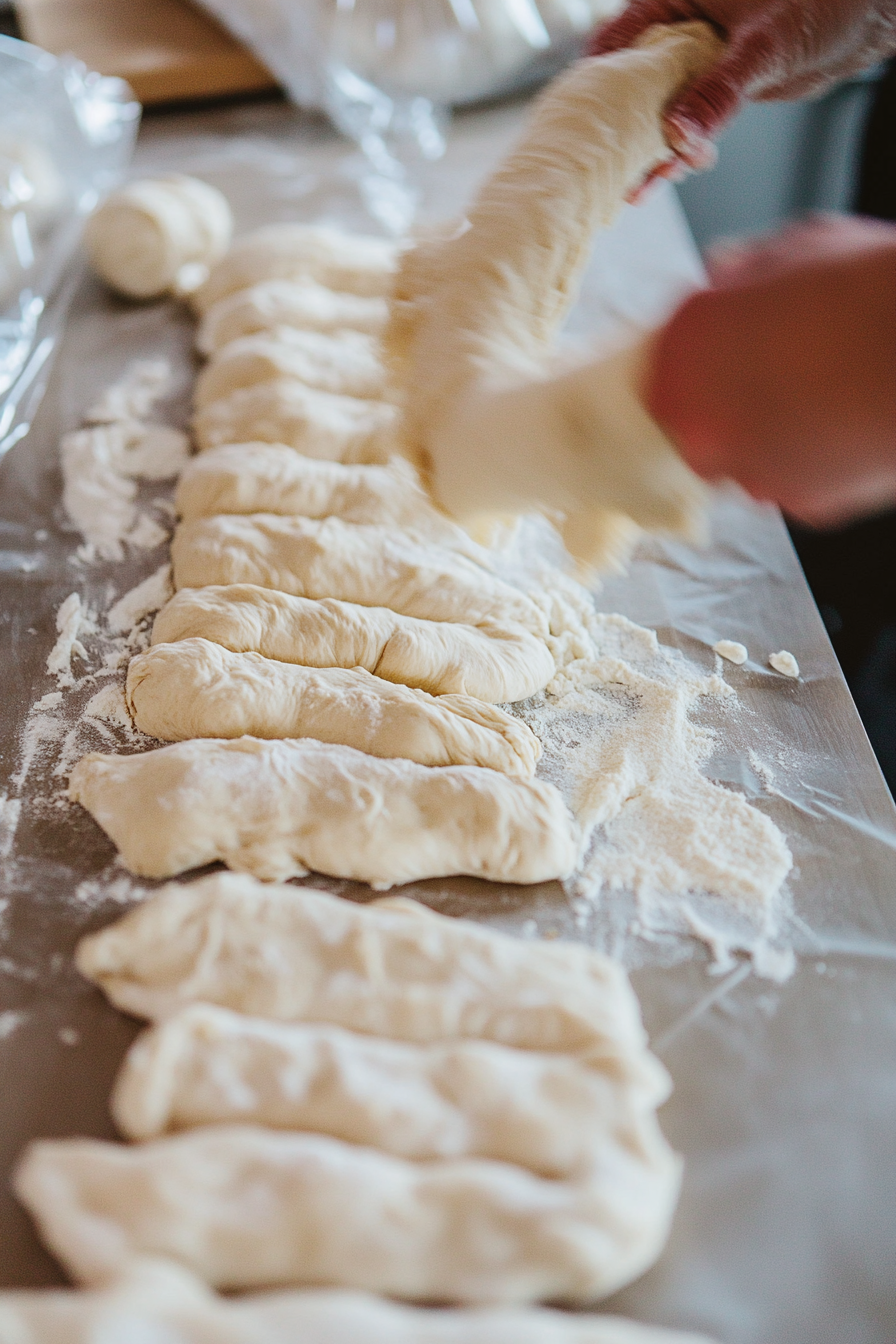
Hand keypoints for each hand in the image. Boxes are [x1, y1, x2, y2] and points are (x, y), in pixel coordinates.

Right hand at [590, 0, 895, 172]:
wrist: (862, 20)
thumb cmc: (821, 3)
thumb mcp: (763, 46)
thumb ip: (719, 92)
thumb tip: (680, 134)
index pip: (617, 40)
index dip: (595, 81)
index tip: (578, 121)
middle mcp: (680, 30)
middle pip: (629, 82)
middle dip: (615, 127)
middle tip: (596, 166)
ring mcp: (695, 64)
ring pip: (655, 109)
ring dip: (644, 148)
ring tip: (625, 185)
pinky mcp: (714, 92)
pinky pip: (683, 126)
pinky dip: (673, 154)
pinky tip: (655, 182)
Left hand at [645, 215, 895, 525]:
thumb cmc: (865, 289)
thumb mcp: (794, 248)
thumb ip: (743, 273)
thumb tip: (729, 275)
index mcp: (683, 351)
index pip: (661, 370)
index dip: (697, 363)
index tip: (722, 356)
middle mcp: (700, 422)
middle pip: (697, 425)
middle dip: (730, 406)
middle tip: (780, 377)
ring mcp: (747, 472)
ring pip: (746, 461)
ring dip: (772, 438)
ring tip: (823, 398)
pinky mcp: (799, 504)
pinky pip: (796, 483)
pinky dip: (815, 462)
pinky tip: (846, 425)